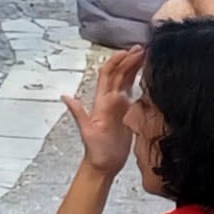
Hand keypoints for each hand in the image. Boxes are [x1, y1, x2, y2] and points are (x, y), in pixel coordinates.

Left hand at [70, 47, 138, 172]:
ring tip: (147, 55)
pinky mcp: (128, 114)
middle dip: (129, 59)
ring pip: (127, 81)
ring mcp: (120, 106)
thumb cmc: (96, 150)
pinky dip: (139, 82)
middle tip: (143, 48)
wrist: (103, 165)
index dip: (117, 61)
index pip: (108, 75)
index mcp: (101, 101)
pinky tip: (147, 75)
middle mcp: (110, 100)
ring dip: (135, 67)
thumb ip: (78, 113)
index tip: (129, 51)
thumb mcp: (87, 131)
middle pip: (120, 74)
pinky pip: (134, 93)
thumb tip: (66, 96)